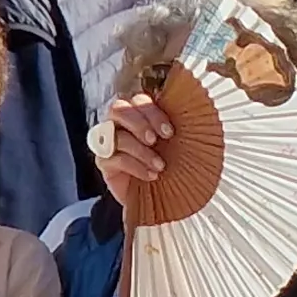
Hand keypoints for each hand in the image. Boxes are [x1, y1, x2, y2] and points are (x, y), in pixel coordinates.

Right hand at [95, 92, 174, 211]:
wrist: (162, 196)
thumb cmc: (173, 165)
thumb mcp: (178, 145)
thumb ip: (174, 128)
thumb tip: (193, 113)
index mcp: (140, 113)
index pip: (138, 100)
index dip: (152, 113)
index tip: (169, 132)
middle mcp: (120, 123)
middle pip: (118, 108)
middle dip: (138, 123)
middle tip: (155, 141)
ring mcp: (109, 141)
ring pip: (116, 135)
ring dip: (140, 151)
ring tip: (160, 166)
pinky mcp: (104, 162)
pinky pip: (113, 158)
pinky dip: (135, 166)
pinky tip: (151, 176)